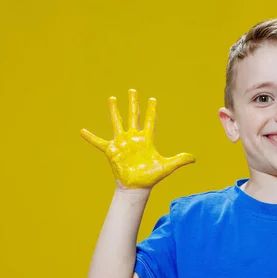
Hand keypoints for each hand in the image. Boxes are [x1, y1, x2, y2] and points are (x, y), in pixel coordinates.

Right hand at [80, 89, 194, 188]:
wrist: (137, 187)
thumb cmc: (151, 177)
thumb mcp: (167, 167)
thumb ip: (180, 160)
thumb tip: (194, 159)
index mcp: (147, 140)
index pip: (149, 121)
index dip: (151, 110)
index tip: (152, 99)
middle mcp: (134, 138)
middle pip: (133, 116)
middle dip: (133, 103)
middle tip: (132, 90)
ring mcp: (122, 143)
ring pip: (118, 122)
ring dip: (115, 110)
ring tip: (112, 98)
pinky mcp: (112, 151)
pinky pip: (99, 143)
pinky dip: (91, 137)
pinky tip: (82, 131)